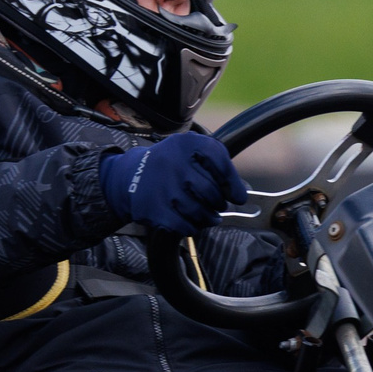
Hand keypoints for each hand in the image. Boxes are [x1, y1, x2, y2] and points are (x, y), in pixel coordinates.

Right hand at [101, 133, 247, 233]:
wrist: (132, 175)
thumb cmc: (173, 164)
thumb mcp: (193, 150)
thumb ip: (218, 164)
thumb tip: (240, 195)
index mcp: (187, 144)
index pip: (220, 162)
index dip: (232, 183)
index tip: (237, 196)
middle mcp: (173, 163)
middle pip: (211, 192)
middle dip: (219, 203)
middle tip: (218, 205)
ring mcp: (162, 187)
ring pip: (199, 212)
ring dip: (209, 218)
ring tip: (209, 215)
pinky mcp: (154, 208)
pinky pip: (184, 226)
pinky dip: (193, 227)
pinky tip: (192, 221)